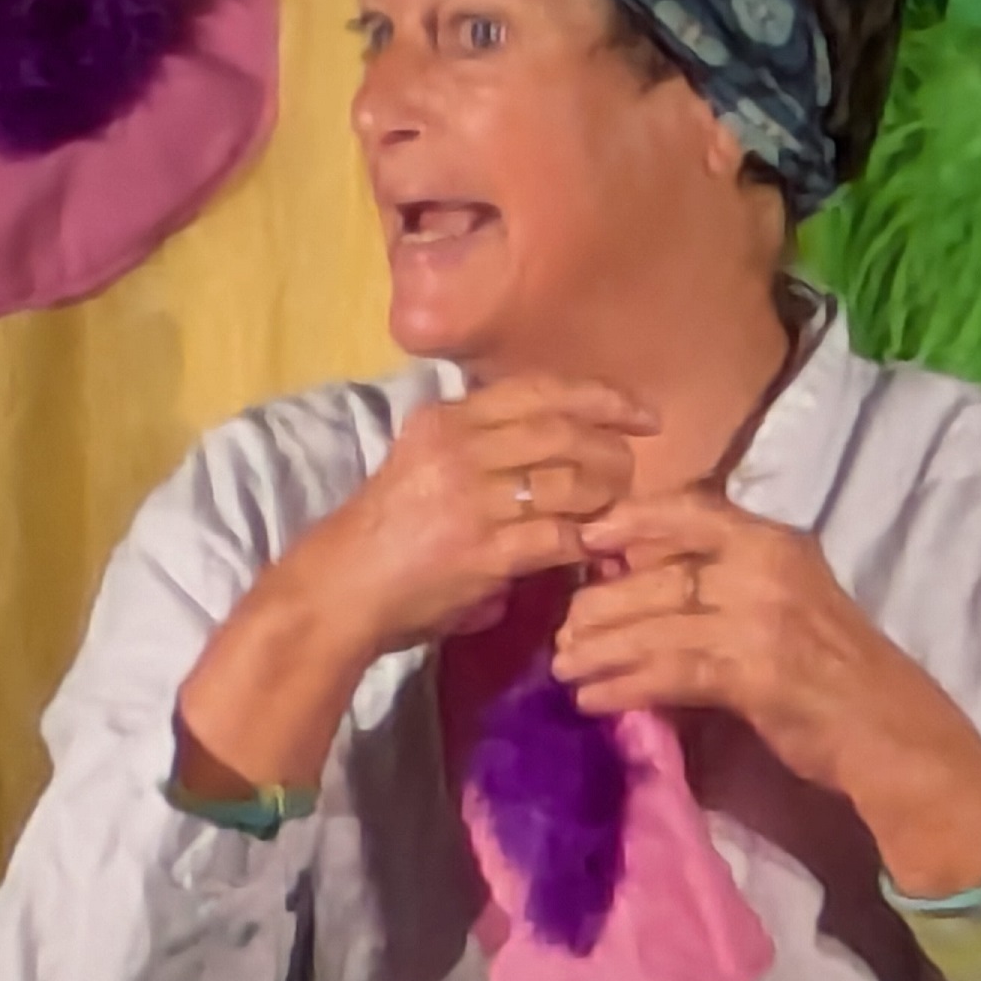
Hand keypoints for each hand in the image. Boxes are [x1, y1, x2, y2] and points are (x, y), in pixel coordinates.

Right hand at [178, 377, 652, 790]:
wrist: (340, 590)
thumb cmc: (386, 531)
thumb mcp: (424, 463)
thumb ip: (481, 447)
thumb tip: (554, 447)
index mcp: (445, 419)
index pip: (539, 390)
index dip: (600, 396)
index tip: (640, 412)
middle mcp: (459, 449)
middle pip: (564, 432)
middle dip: (613, 449)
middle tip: (633, 469)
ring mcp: (473, 500)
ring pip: (570, 482)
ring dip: (606, 496)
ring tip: (616, 509)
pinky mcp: (484, 552)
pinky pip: (559, 537)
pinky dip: (587, 541)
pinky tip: (595, 548)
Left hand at [555, 491, 980, 895]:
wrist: (891, 729)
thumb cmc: (838, 669)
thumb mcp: (789, 601)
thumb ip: (728, 581)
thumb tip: (642, 578)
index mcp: (775, 541)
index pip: (691, 509)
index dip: (631, 519)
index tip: (587, 537)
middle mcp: (766, 567)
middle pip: (660, 573)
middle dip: (600, 603)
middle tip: (562, 630)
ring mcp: (760, 618)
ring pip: (656, 623)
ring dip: (600, 649)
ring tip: (565, 669)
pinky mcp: (752, 672)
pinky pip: (668, 671)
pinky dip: (624, 685)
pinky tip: (594, 701)